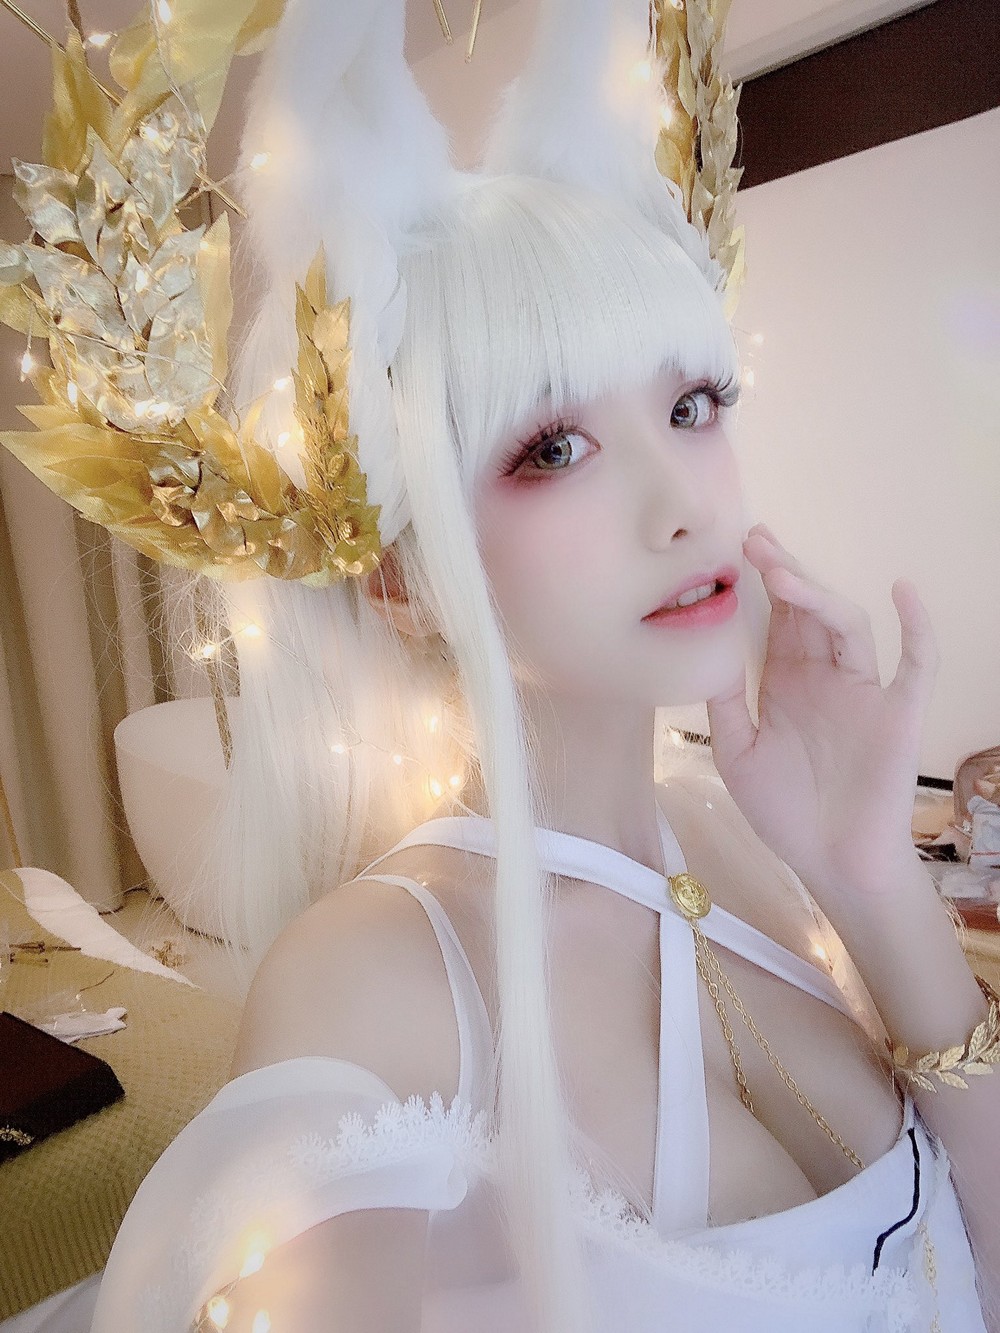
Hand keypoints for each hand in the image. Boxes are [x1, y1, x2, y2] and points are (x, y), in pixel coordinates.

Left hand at [705, 524, 938, 901]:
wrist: (832, 863)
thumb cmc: (785, 812)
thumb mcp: (737, 754)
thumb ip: (725, 703)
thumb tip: (707, 650)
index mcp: (786, 683)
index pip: (775, 621)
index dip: (760, 585)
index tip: (736, 548)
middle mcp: (824, 678)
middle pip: (808, 611)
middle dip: (784, 574)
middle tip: (756, 540)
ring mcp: (863, 691)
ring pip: (847, 626)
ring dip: (818, 597)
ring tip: (784, 573)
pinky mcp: (898, 713)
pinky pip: (916, 664)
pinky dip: (917, 627)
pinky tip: (902, 592)